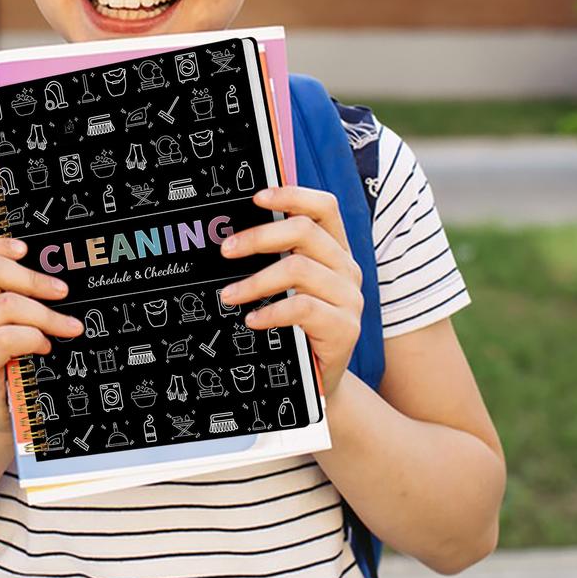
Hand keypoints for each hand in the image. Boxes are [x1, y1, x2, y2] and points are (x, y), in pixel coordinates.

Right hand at [0, 235, 83, 435]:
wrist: (4, 407)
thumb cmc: (15, 352)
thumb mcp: (14, 313)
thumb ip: (19, 286)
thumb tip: (55, 260)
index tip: (25, 250)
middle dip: (34, 279)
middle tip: (62, 292)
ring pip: (5, 304)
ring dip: (45, 314)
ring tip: (64, 327)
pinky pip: (6, 337)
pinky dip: (33, 337)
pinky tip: (44, 346)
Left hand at [218, 186, 364, 397]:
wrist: (319, 382)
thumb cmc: (298, 327)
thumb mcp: (291, 287)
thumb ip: (279, 257)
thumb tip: (234, 234)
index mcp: (335, 249)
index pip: (324, 206)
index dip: (292, 195)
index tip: (256, 198)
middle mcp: (347, 268)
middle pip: (305, 231)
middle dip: (259, 237)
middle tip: (226, 249)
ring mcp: (349, 297)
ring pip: (299, 269)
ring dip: (256, 281)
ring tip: (229, 295)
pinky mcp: (345, 328)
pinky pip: (302, 308)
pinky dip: (271, 312)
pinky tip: (252, 320)